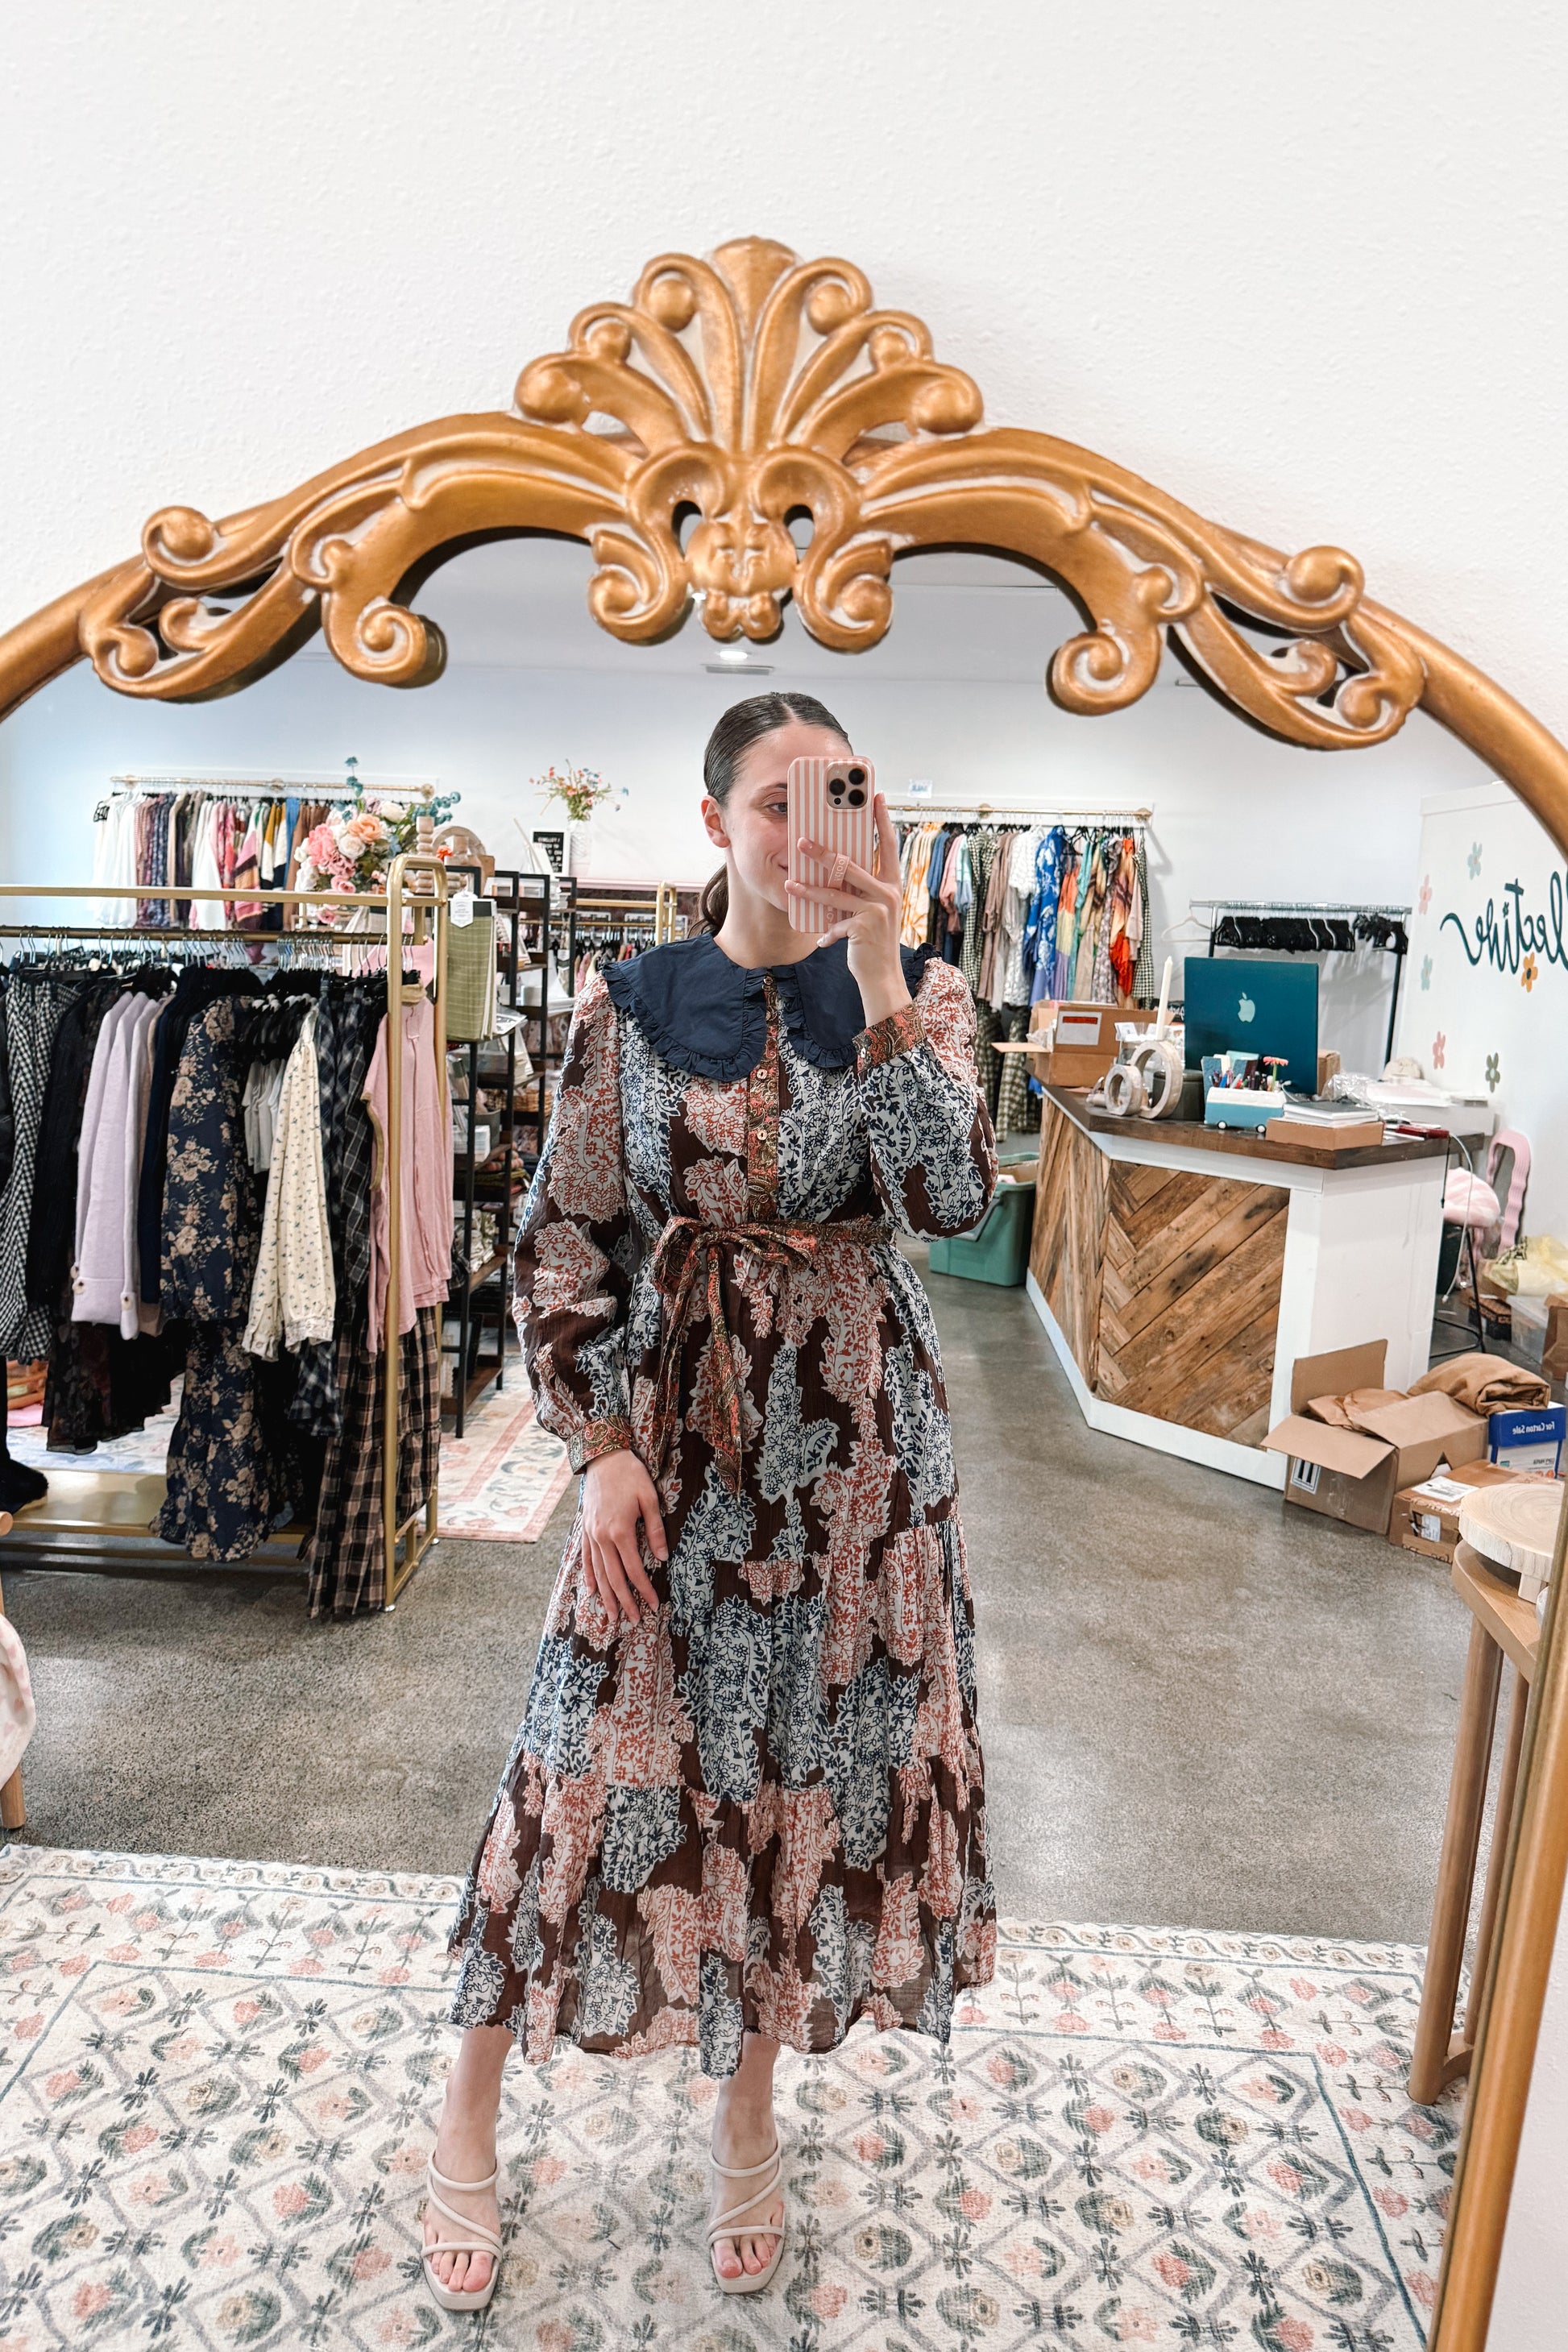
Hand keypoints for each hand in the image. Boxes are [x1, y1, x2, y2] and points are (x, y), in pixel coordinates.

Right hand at [581, 1447, 665, 1626]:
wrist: (603, 1456)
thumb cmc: (630, 1475)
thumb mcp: (649, 1499)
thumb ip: (655, 1530)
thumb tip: (662, 1558)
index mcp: (620, 1531)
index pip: (634, 1569)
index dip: (644, 1590)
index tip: (652, 1605)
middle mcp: (602, 1537)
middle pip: (614, 1577)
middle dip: (624, 1601)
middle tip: (633, 1620)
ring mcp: (590, 1534)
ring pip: (598, 1572)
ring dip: (606, 1595)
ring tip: (611, 1615)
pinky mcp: (584, 1529)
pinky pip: (585, 1558)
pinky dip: (589, 1576)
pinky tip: (591, 1590)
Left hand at [786, 790, 911, 1028]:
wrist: (882, 976)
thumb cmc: (872, 940)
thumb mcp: (870, 910)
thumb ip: (858, 890)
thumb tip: (834, 869)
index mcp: (891, 883)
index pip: (888, 844)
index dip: (881, 820)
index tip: (876, 796)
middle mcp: (888, 892)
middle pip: (851, 863)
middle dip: (823, 852)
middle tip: (801, 840)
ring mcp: (877, 909)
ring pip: (836, 891)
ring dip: (809, 889)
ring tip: (789, 884)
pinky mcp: (864, 927)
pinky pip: (835, 922)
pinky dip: (827, 932)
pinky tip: (822, 941)